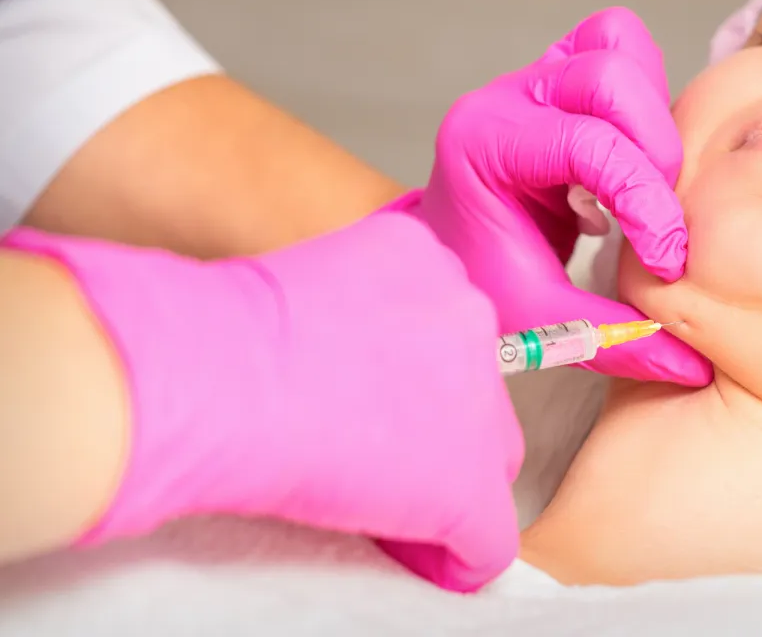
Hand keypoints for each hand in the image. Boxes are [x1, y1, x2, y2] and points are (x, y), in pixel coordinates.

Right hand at [2, 206, 521, 591]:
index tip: (373, 399)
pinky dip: (455, 554)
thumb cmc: (222, 333)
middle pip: (476, 387)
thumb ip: (352, 311)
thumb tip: (345, 366)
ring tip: (383, 500)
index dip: (411, 373)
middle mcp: (468, 313)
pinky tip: (422, 556)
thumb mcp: (304, 283)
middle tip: (371, 449)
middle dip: (435, 420)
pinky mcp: (469, 485)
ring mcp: (478, 397)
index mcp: (424, 258)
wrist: (218, 379)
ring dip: (445, 479)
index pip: (447, 325)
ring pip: (489, 454)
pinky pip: (486, 536)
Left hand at [408, 8, 711, 385]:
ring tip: (648, 181)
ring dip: (651, 115)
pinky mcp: (563, 71)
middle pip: (606, 78)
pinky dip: (646, 89)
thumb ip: (614, 340)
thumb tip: (695, 365)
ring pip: (617, 46)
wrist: (450, 249)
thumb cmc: (483, 281)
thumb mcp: (539, 324)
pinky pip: (619, 43)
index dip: (644, 200)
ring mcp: (535, 76)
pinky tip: (638, 152)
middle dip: (653, 152)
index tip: (668, 261)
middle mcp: (507, 97)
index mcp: (484, 144)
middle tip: (657, 219)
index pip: (586, 146)